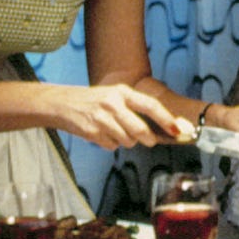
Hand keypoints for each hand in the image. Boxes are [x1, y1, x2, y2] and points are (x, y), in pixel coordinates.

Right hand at [49, 84, 180, 149]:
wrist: (62, 104)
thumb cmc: (94, 101)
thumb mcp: (115, 96)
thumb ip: (136, 108)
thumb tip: (164, 126)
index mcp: (122, 92)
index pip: (150, 105)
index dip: (166, 119)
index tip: (177, 130)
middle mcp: (112, 104)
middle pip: (141, 130)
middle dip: (148, 139)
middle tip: (149, 140)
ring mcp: (101, 119)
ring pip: (128, 141)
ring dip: (127, 141)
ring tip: (116, 130)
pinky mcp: (92, 132)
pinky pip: (113, 146)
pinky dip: (111, 144)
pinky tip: (103, 133)